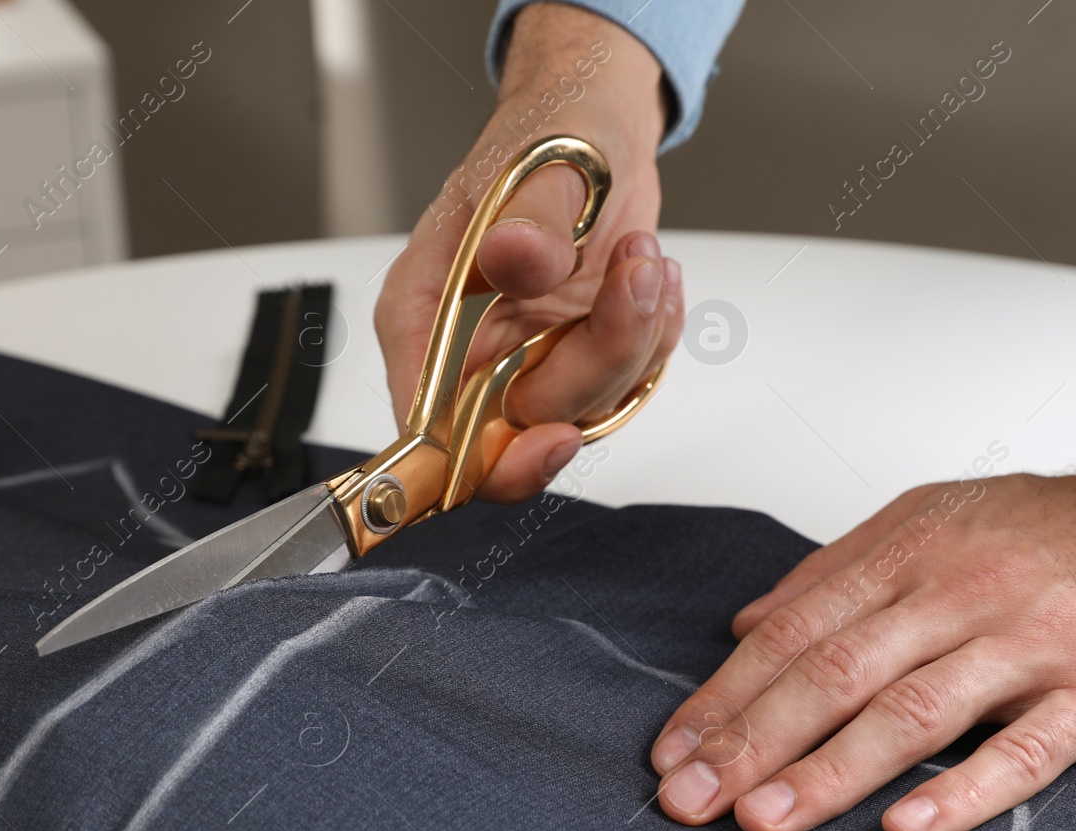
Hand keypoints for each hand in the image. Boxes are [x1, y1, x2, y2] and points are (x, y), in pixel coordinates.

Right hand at [376, 2, 682, 502]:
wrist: (595, 127)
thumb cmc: (546, 135)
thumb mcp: (540, 162)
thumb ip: (529, 219)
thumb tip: (513, 258)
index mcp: (422, 314)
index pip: (428, 428)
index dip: (485, 459)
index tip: (553, 438)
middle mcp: (466, 351)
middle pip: (518, 430)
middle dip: (592, 366)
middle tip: (629, 283)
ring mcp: (524, 362)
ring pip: (584, 411)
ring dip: (632, 337)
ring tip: (640, 255)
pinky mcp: (576, 361)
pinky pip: (626, 386)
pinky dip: (653, 336)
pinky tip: (648, 276)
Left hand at [650, 439, 1075, 830]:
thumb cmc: (1062, 530)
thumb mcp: (935, 518)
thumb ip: (837, 571)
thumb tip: (745, 623)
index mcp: (911, 554)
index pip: (795, 630)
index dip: (726, 694)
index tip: (672, 749)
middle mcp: (960, 593)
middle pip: (834, 671)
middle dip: (750, 740)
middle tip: (688, 800)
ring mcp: (1030, 642)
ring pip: (911, 711)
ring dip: (828, 772)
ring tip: (761, 820)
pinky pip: (1025, 749)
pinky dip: (963, 791)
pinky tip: (903, 828)